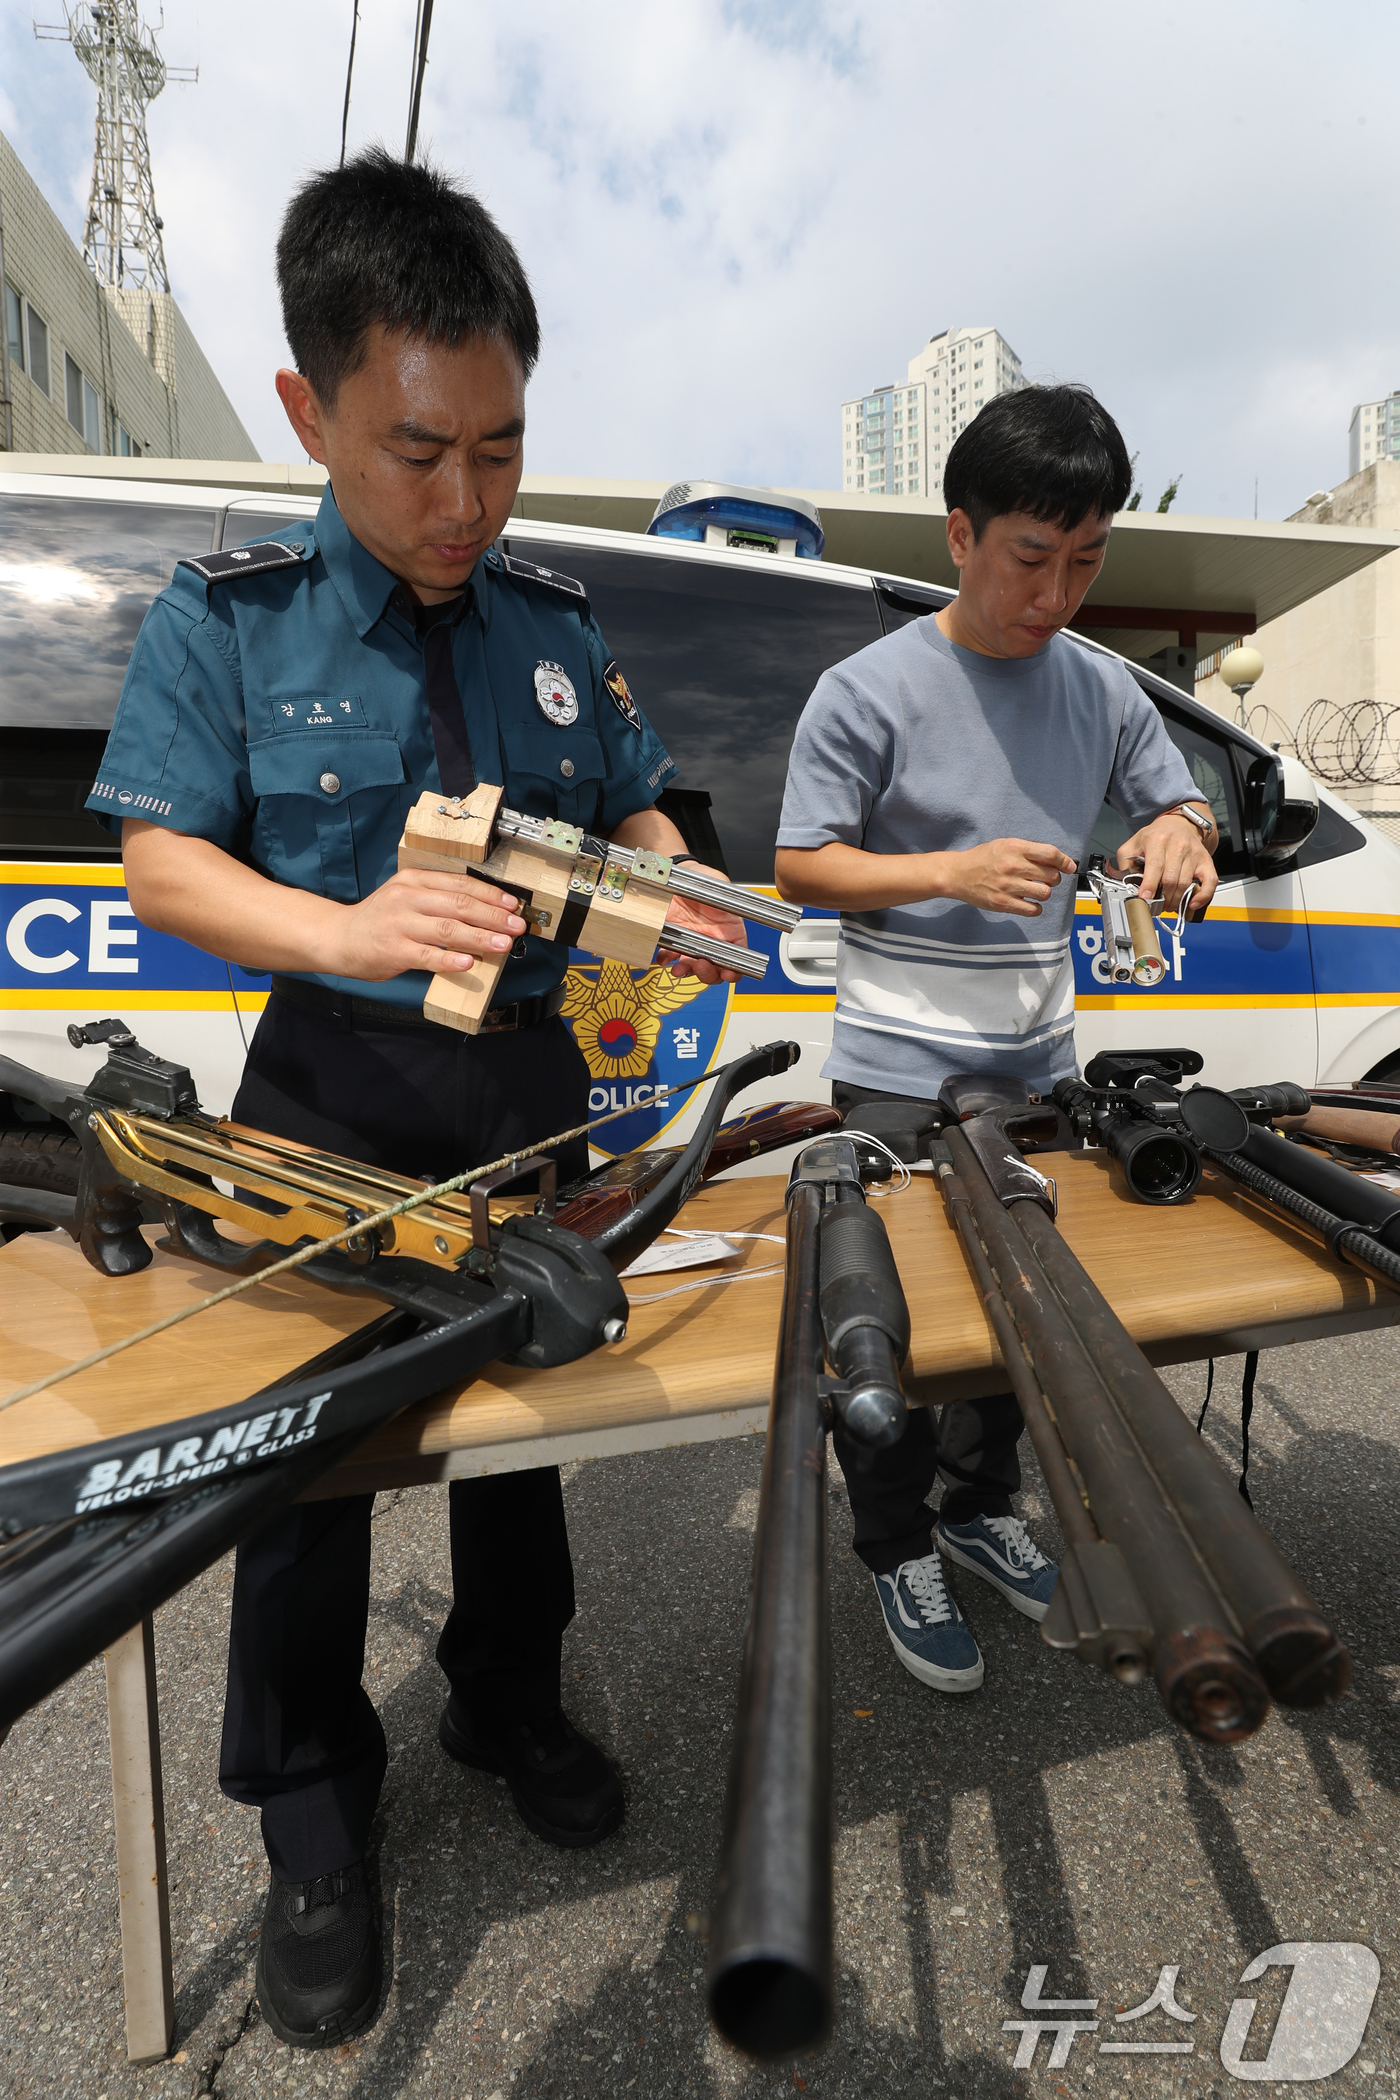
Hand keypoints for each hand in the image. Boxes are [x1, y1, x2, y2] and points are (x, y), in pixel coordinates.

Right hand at [328, 868, 527, 980]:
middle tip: (517, 925)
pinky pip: (428, 956)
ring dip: (480, 937)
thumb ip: (437, 898)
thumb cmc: (379, 919)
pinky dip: (450, 959)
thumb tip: (483, 911)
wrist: (339, 938)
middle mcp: (407, 898)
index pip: (460, 884)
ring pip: (448, 929)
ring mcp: (400, 925)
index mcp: (414, 880)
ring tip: (503, 944)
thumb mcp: (405, 896)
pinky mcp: (394, 950)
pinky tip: (469, 962)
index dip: (490, 895)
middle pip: (459, 904)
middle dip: (493, 916)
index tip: (512, 905)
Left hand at [657, 863, 746, 983]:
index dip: (735, 969)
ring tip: (680, 969)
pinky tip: (664, 957)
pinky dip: (667, 960)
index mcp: (730, 930)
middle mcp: (711, 940)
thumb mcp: (718, 881)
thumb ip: (726, 894)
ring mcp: (691, 942)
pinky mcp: (672, 939)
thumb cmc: (701, 878)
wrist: (676, 874)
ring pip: (692, 967)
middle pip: (715, 968)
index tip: (728, 972)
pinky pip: (670, 956)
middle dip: (708, 973)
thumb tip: (731, 902)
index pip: (738, 956)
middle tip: (701, 966)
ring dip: (687, 971)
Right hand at [938, 838, 1077, 917]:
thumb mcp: (1005, 845)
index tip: (1069, 867)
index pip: (1050, 854)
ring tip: (1036, 890)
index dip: (1065, 861)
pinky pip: (1032, 909)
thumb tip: (1056, 860)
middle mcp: (1013, 866)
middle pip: (1051, 876)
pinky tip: (1029, 902)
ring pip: (1044, 893)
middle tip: (1045, 879)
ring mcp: (1008, 886)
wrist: (957, 873)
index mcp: (1015, 848)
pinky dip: (1036, 908)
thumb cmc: (982, 858)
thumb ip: (1029, 851)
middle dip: (1053, 878)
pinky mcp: (1003, 902)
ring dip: (1044, 893)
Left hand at [1112, 816, 1216, 917]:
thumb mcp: (1134, 843)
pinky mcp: (1206, 860)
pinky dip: (1202, 896)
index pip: (1155, 865)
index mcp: (1157, 839)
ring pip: (1186, 883)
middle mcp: (1178, 845)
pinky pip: (1209, 881)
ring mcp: (1194, 853)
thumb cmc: (1156, 836)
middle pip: (1171, 879)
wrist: (1179, 824)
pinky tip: (1192, 904)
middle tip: (1156, 906)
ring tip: (1168, 905)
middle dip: (1162, 898)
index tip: (1145, 898)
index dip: (1150, 885)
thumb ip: (1125, 862)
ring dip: (1176, 901)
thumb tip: (1126, 883)